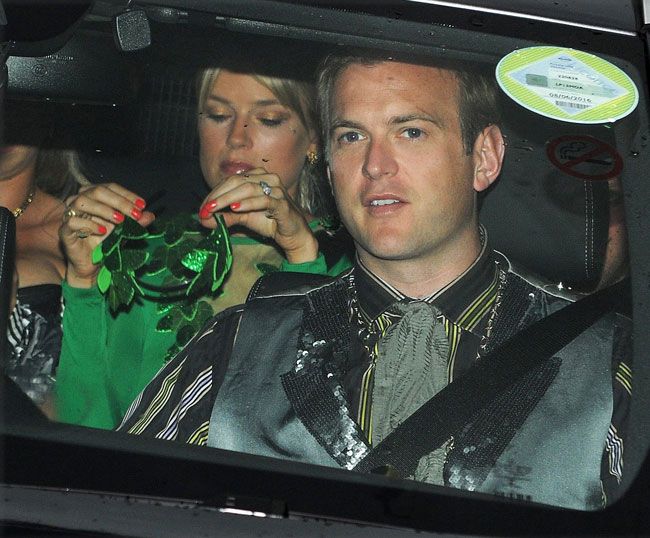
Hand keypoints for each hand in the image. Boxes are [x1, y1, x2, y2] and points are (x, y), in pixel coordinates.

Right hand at [59, 183, 154, 287]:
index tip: (142, 206)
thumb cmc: (106, 242)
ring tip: (120, 221)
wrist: (92, 265)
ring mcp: (70, 214)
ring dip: (104, 209)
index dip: (127, 195)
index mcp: (95, 196)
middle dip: (120, 202)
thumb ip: (136, 222)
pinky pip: (72, 221)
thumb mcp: (125, 230)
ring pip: (82, 201)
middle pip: (98, 191)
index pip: (110, 187)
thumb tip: (150, 215)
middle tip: (135, 214)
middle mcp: (81, 201)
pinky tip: (103, 231)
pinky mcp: (64, 230)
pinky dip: (89, 224)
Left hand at [198, 169, 317, 263]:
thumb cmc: (270, 222)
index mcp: (258, 177)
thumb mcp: (243, 218)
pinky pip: (264, 200)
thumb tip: (203, 219)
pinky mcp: (283, 203)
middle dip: (218, 196)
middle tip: (204, 210)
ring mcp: (277, 190)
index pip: (231, 181)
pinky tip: (236, 208)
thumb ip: (225, 216)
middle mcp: (268, 178)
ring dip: (228, 200)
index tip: (202, 209)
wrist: (293, 234)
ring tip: (214, 209)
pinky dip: (248, 204)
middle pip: (237, 182)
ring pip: (248, 189)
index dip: (214, 193)